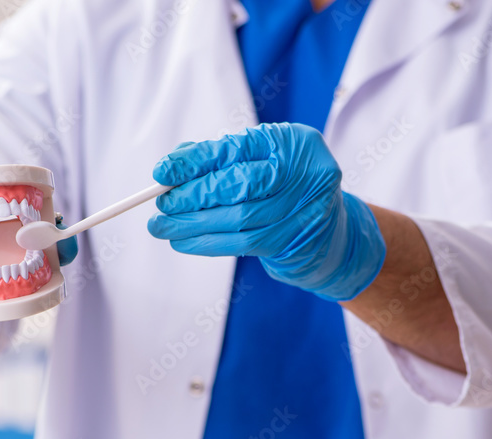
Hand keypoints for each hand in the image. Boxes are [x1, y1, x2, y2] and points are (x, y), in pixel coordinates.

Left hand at [148, 123, 385, 300]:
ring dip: (194, 225)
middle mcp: (306, 173)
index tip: (163, 171)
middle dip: (193, 196)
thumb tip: (172, 166)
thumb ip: (223, 156)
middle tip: (162, 203)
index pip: (238, 149)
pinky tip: (184, 242)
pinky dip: (208, 243)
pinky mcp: (296, 240)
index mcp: (295, 142)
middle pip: (240, 185)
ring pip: (239, 219)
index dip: (197, 161)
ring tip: (163, 227)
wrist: (330, 231)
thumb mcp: (262, 159)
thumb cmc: (285, 186)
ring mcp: (306, 209)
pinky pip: (243, 244)